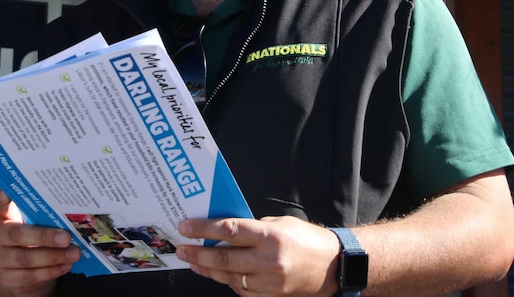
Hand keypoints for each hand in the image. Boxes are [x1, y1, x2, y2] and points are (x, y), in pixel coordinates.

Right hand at [0, 188, 80, 296]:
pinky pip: (30, 276)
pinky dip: (51, 271)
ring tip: (75, 253)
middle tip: (67, 237)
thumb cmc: (27, 235)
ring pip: (26, 259)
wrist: (15, 267)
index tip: (8, 193)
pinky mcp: (5, 277)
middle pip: (16, 235)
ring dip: (54, 257)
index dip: (2, 197)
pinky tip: (66, 265)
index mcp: (0, 216)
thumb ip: (38, 210)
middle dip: (44, 236)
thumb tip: (68, 201)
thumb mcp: (28, 220)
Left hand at [175, 215, 340, 295]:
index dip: (203, 229)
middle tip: (180, 248)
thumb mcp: (280, 223)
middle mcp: (268, 260)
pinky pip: (241, 289)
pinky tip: (214, 273)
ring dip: (206, 269)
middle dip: (197, 253)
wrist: (333, 267)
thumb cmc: (306, 239)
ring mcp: (269, 282)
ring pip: (228, 277)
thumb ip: (253, 227)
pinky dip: (226, 281)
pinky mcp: (270, 296)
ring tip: (192, 260)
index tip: (185, 227)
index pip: (229, 230)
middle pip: (223, 258)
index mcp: (270, 236)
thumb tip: (225, 230)